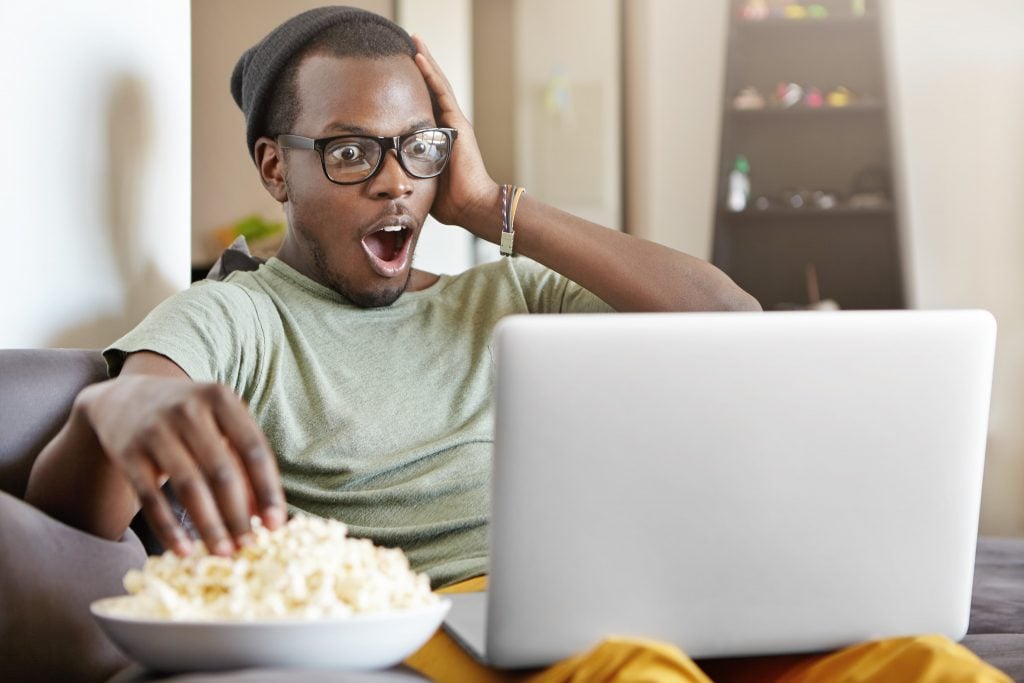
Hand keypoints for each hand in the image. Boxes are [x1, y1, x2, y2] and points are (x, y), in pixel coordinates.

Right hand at [80, 373, 285, 555]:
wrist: (124, 399)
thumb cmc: (187, 418)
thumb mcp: (218, 425)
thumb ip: (243, 464)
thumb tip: (262, 516)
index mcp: (220, 399)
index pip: (253, 449)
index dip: (267, 489)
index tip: (275, 524)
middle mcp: (188, 410)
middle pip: (221, 472)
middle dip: (238, 515)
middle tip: (249, 546)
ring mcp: (155, 431)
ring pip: (189, 487)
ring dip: (209, 525)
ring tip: (223, 552)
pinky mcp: (128, 453)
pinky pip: (151, 498)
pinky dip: (169, 528)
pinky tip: (184, 550)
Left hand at [413, 35, 498, 237]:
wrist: (471, 206)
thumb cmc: (450, 201)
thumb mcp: (422, 181)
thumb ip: (410, 173)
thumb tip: (389, 179)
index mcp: (440, 137)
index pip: (425, 104)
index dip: (415, 85)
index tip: (400, 70)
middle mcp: (449, 125)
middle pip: (432, 88)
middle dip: (421, 65)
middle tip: (408, 42)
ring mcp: (455, 122)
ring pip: (437, 83)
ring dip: (425, 60)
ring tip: (413, 39)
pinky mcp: (457, 123)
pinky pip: (441, 92)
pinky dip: (430, 73)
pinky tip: (419, 56)